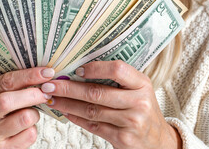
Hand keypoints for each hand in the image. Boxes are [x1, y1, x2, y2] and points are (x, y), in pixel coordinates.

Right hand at [0, 67, 54, 148]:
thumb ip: (13, 83)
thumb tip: (43, 72)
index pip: (5, 82)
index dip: (29, 76)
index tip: (47, 72)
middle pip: (8, 101)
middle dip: (33, 94)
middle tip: (46, 92)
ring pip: (24, 118)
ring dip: (35, 113)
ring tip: (32, 112)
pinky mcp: (5, 148)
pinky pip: (30, 134)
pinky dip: (34, 128)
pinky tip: (27, 127)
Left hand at [41, 61, 181, 148]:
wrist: (158, 141)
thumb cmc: (143, 108)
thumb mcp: (139, 89)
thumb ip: (118, 80)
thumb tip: (80, 71)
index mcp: (142, 83)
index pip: (117, 69)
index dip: (95, 68)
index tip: (76, 69)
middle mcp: (139, 102)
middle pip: (97, 92)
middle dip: (68, 88)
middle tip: (50, 85)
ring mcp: (131, 122)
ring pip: (91, 111)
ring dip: (67, 104)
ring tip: (52, 99)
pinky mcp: (122, 138)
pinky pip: (93, 126)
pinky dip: (76, 118)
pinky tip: (66, 112)